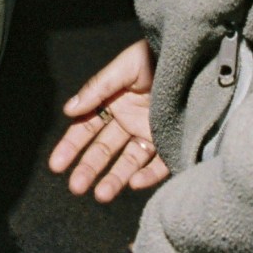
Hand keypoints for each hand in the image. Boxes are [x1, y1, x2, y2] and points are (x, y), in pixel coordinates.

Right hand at [49, 39, 167, 201]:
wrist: (196, 58)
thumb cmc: (157, 56)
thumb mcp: (125, 67)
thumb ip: (98, 89)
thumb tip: (69, 109)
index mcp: (113, 103)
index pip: (86, 128)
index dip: (70, 146)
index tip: (56, 165)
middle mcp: (128, 121)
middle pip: (104, 150)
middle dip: (88, 169)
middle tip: (75, 187)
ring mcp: (150, 134)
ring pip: (128, 161)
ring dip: (114, 179)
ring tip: (100, 196)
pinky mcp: (173, 143)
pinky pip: (159, 164)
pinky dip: (148, 175)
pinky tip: (135, 183)